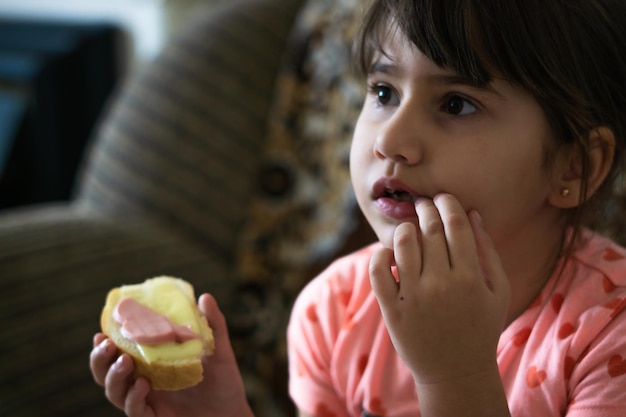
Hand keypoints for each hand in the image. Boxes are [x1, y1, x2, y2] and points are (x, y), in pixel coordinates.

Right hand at [90, 294, 252, 416]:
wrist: (232, 413)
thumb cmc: (223, 382)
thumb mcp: (218, 350)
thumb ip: (212, 324)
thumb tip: (205, 297)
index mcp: (152, 364)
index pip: (120, 352)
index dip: (106, 342)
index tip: (102, 329)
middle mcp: (143, 382)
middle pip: (107, 373)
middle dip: (99, 359)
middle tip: (106, 344)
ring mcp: (147, 402)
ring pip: (115, 392)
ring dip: (114, 376)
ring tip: (124, 360)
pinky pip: (134, 410)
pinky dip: (133, 397)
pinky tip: (143, 384)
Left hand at [369, 194, 509, 384]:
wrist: (455, 372)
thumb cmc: (480, 328)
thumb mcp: (498, 291)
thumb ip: (487, 251)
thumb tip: (472, 213)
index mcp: (470, 278)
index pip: (455, 224)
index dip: (447, 203)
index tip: (443, 197)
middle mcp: (441, 284)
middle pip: (428, 228)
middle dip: (426, 207)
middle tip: (424, 204)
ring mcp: (414, 297)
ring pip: (402, 243)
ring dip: (405, 228)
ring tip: (411, 229)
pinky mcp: (392, 309)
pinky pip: (378, 269)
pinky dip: (381, 254)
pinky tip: (390, 254)